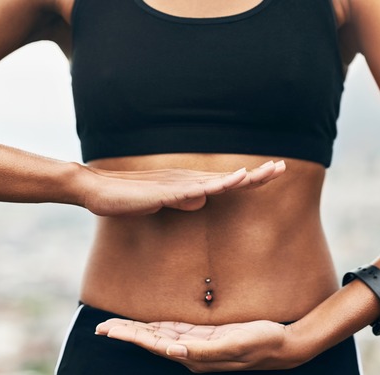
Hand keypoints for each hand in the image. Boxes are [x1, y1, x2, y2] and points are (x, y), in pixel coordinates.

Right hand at [78, 160, 285, 215]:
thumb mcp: (162, 202)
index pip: (227, 182)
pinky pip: (192, 190)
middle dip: (256, 174)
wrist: (96, 190)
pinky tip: (228, 184)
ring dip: (241, 178)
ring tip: (266, 173)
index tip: (274, 172)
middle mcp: (187, 181)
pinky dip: (212, 186)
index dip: (251, 178)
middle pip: (228, 178)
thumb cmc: (128, 197)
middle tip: (282, 167)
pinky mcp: (163, 192)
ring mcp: (176, 185)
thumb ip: (182, 200)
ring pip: (216, 182)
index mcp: (189, 185)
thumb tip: (202, 201)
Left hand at [95, 317, 305, 371]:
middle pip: (151, 341)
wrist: (284, 345)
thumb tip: (171, 352)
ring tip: (116, 326)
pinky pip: (176, 331)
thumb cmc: (261, 343)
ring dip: (138, 331)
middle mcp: (192, 353)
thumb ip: (203, 350)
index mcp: (194, 355)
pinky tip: (149, 325)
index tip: (107, 330)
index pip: (153, 344)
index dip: (130, 336)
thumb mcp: (234, 345)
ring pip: (160, 336)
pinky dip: (158, 327)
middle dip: (126, 333)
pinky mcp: (207, 337)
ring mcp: (199, 345)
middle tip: (101, 326)